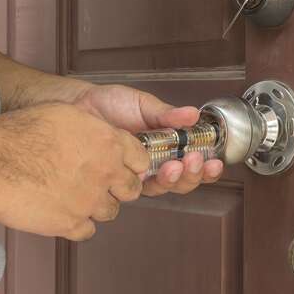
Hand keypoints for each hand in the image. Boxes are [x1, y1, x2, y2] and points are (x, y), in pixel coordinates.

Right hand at [0, 103, 148, 240]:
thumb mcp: (66, 115)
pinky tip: (62, 212)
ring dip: (96, 205)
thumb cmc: (22, 131)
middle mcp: (105, 172)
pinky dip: (77, 224)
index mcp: (109, 142)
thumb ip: (92, 129)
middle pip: (130, 189)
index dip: (129, 164)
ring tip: (74, 197)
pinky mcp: (70, 223)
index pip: (140, 159)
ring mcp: (90, 201)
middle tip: (98, 184)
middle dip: (117, 187)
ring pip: (110, 211)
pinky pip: (87, 231)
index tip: (120, 166)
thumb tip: (100, 137)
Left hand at [72, 84, 224, 196]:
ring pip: (161, 188)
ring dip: (172, 179)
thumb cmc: (111, 105)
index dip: (206, 168)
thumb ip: (168, 114)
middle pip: (181, 182)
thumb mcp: (145, 105)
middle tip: (191, 161)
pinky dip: (144, 180)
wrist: (80, 105)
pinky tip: (147, 170)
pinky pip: (133, 188)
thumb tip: (193, 114)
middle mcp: (154, 163)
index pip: (192, 164)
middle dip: (191, 175)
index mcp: (167, 146)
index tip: (214, 161)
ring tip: (173, 165)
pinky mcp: (117, 178)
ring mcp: (136, 172)